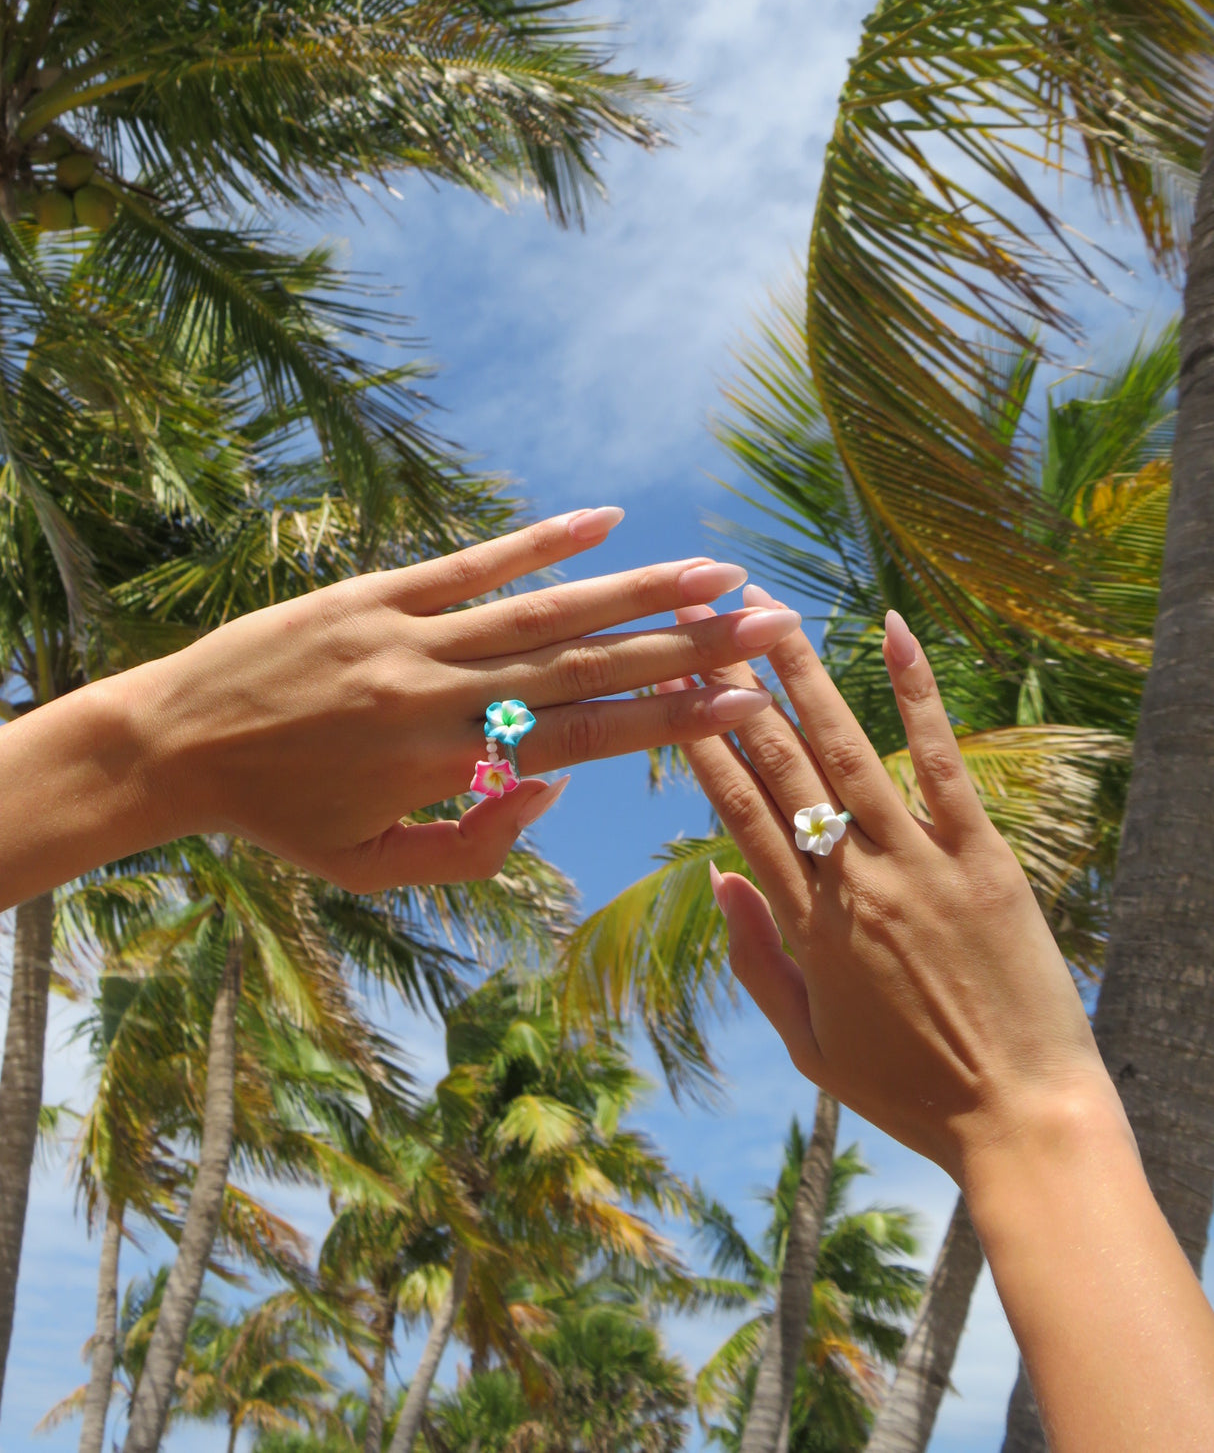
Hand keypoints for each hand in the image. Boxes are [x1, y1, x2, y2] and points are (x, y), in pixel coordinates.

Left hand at [131, 512, 795, 891]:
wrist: (169, 745)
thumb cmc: (280, 818)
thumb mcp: (374, 867)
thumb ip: (474, 848)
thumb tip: (552, 788)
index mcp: (446, 767)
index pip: (585, 739)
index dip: (672, 719)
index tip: (748, 701)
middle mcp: (439, 694)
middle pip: (586, 667)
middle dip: (687, 647)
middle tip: (770, 621)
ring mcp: (408, 634)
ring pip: (543, 610)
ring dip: (636, 589)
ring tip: (713, 572)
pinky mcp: (375, 592)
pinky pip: (472, 562)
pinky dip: (540, 540)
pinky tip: (604, 518)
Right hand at [666, 589, 1117, 1183]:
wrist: (1020, 1119)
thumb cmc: (910, 1091)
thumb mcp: (809, 1043)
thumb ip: (755, 958)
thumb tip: (716, 877)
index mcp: (805, 926)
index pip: (737, 813)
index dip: (698, 742)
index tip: (668, 687)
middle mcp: (851, 881)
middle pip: (778, 767)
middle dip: (733, 689)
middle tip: (700, 624)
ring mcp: (918, 863)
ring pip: (846, 751)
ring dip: (803, 674)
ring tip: (768, 612)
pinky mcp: (982, 857)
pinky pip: (943, 762)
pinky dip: (917, 694)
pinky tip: (895, 632)